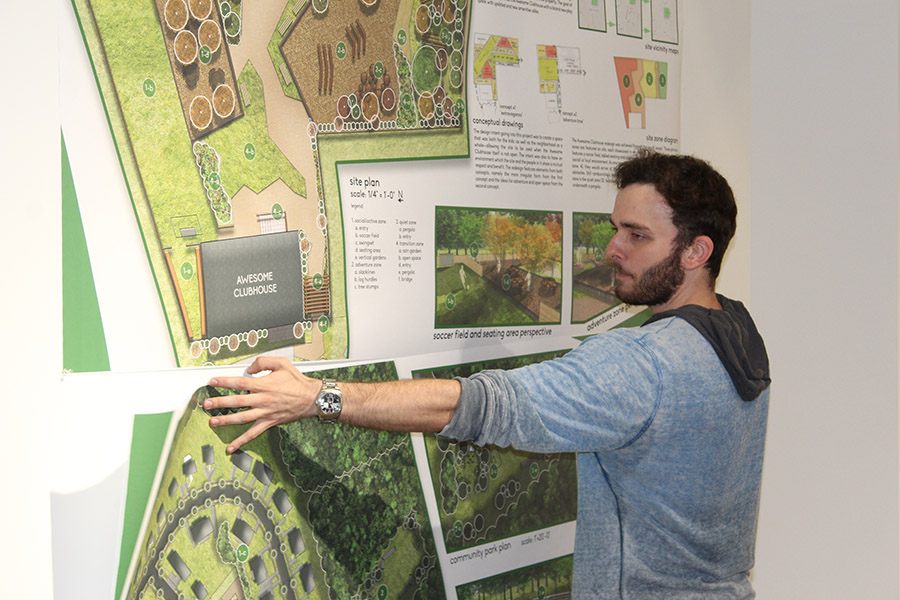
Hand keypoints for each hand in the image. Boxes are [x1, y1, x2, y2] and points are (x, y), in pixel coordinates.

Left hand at [204, 356, 320, 452]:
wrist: (312, 398)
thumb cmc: (298, 381)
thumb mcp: (282, 364)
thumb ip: (263, 362)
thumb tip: (249, 369)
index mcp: (264, 384)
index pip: (240, 382)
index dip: (224, 382)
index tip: (212, 381)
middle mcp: (262, 399)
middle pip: (237, 401)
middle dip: (219, 403)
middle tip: (206, 404)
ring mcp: (265, 413)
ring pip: (242, 418)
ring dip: (226, 421)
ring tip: (212, 422)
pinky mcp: (269, 422)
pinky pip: (253, 433)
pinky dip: (241, 441)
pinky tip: (231, 447)